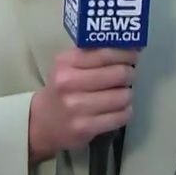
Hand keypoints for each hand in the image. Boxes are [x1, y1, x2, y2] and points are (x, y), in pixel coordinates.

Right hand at [28, 48, 136, 163]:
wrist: (41, 122)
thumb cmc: (61, 88)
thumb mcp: (68, 65)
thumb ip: (93, 54)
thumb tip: (129, 47)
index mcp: (66, 63)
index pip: (105, 53)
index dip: (126, 53)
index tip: (134, 54)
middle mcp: (70, 83)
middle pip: (119, 74)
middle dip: (129, 74)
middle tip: (128, 75)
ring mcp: (77, 107)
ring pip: (123, 96)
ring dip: (127, 94)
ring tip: (121, 94)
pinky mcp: (85, 128)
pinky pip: (121, 117)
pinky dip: (125, 112)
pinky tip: (117, 110)